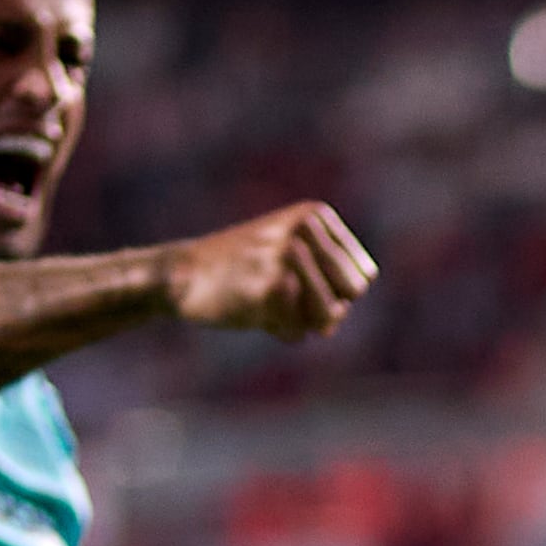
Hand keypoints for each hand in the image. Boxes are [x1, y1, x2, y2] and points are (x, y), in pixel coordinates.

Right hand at [167, 204, 377, 339]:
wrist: (182, 273)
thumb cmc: (242, 269)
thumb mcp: (292, 259)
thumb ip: (329, 287)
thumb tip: (331, 324)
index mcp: (315, 215)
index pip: (363, 276)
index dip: (336, 291)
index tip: (299, 279)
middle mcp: (304, 229)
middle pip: (353, 293)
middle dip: (325, 306)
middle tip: (286, 294)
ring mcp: (286, 257)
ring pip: (330, 315)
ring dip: (303, 320)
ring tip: (272, 302)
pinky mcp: (269, 288)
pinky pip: (299, 331)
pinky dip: (280, 330)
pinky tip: (254, 310)